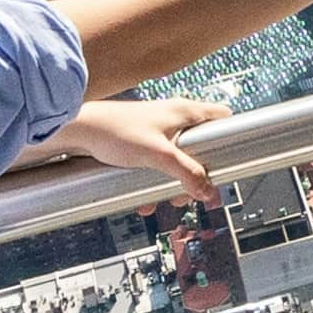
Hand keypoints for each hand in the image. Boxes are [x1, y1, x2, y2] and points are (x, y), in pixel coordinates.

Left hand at [10, 98, 214, 202]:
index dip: (232, 137)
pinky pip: (159, 165)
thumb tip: (208, 190)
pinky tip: (146, 200)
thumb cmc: (115, 131)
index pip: (222, 117)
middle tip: (198, 194)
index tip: (234, 162)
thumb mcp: (158, 155)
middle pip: (203, 146)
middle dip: (200, 174)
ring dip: (176, 183)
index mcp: (185, 111)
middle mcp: (174, 118)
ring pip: (180, 160)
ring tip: (168, 201)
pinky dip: (156, 182)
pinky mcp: (142, 143)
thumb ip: (187, 172)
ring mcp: (158, 130)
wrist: (78, 130)